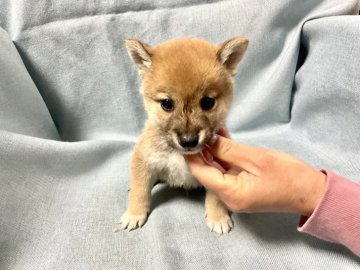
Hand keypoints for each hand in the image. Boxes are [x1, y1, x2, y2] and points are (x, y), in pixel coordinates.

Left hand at [185, 130, 325, 215]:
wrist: (311, 192)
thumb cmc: (287, 174)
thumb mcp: (255, 158)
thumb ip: (228, 150)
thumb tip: (208, 140)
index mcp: (230, 193)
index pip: (200, 172)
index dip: (191, 154)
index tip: (187, 134)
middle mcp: (228, 196)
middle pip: (206, 172)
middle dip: (202, 150)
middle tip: (199, 127)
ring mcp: (235, 194)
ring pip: (216, 170)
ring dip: (213, 151)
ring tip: (211, 128)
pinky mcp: (241, 188)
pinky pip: (227, 171)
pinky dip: (224, 156)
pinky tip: (222, 139)